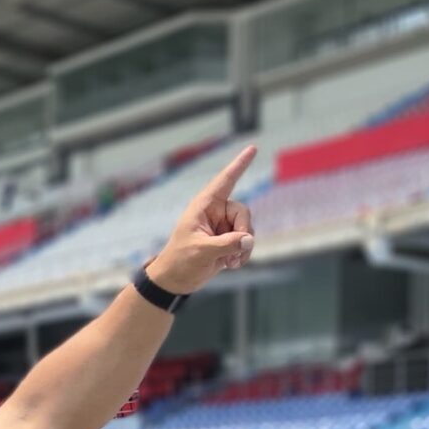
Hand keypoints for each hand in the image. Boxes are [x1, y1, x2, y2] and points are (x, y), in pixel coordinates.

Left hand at [147, 146, 257, 295]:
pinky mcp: (227, 241)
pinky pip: (246, 242)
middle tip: (235, 252)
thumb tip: (249, 240)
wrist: (175, 280)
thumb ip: (227, 244)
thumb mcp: (202, 251)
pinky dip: (243, 254)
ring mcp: (222, 227)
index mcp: (204, 205)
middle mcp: (215, 212)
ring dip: (244, 247)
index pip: (225, 181)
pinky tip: (231, 264)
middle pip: (243, 213)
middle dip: (243, 232)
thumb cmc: (181, 260)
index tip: (252, 148)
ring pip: (247, 229)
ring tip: (230, 262)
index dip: (240, 164)